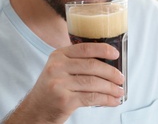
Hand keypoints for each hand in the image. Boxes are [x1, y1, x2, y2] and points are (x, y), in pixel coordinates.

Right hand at [4, 43, 123, 123]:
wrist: (36, 109)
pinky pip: (91, 98)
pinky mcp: (64, 100)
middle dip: (111, 72)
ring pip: (93, 83)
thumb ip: (77, 62)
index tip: (115, 54)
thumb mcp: (59, 68)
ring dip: (110, 88)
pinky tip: (112, 101)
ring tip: (119, 91)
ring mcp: (59, 84)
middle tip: (121, 78)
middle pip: (91, 66)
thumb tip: (107, 61)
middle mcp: (57, 67)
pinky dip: (105, 99)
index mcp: (58, 55)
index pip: (84, 48)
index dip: (102, 49)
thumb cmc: (52, 88)